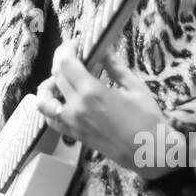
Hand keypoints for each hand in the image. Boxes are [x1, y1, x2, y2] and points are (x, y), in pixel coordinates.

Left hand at [35, 41, 175, 177]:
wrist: (150, 152)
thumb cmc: (147, 120)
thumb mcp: (135, 87)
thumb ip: (115, 66)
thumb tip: (104, 49)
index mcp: (92, 92)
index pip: (65, 63)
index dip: (67, 48)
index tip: (76, 44)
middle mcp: (77, 107)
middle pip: (55, 76)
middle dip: (62, 61)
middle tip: (75, 56)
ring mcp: (73, 123)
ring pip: (45, 99)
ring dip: (49, 85)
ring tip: (63, 79)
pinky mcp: (75, 135)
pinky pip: (51, 120)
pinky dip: (50, 108)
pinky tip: (61, 100)